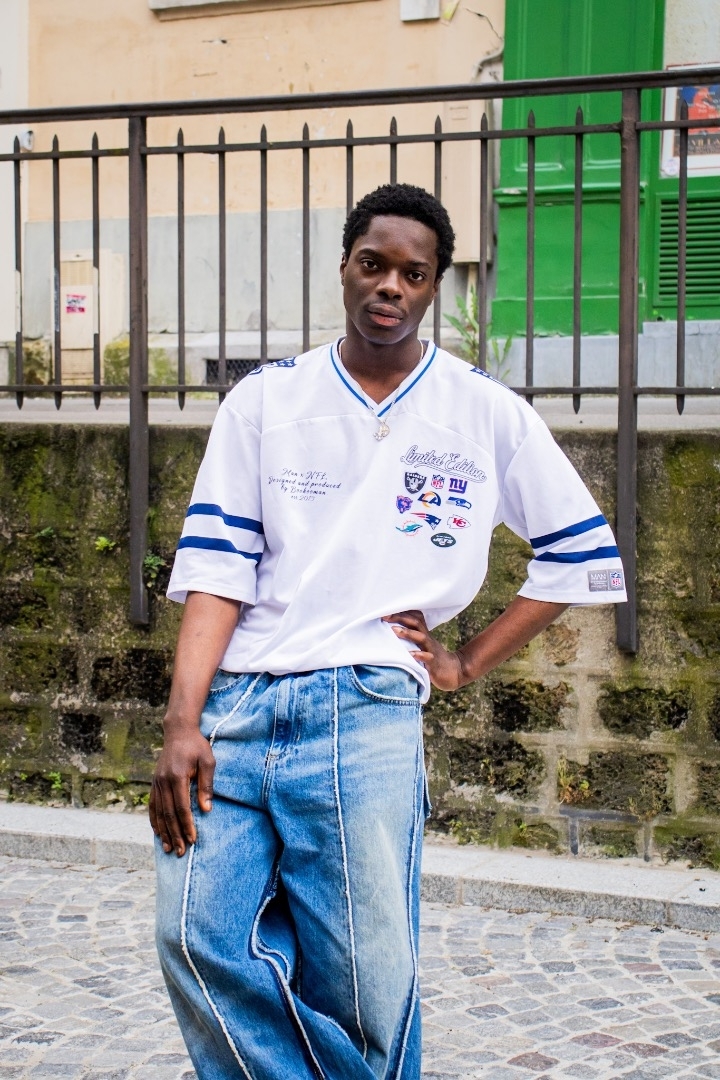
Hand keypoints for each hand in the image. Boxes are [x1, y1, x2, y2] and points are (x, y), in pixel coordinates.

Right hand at [149, 728, 215, 856]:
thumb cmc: (197, 746)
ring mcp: (157, 782)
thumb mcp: (208, 761)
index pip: (182, 807)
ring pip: (159, 812)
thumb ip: (206, 785)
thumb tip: (206, 810)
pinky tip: (158, 833)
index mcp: (177, 776)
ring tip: (169, 848)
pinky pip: (153, 805)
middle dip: (176, 834)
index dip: (187, 825)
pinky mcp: (154, 782)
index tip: (193, 839)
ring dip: (164, 832)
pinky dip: (155, 821)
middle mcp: (163, 781)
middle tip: (181, 852)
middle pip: (168, 814)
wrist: (178, 732)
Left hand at [383, 609, 465, 690]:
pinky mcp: (434, 663)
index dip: (401, 612)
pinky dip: (418, 655)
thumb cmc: (432, 658)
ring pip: (421, 637)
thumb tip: (389, 632)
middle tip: (384, 616)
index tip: (385, 611)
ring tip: (394, 630)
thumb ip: (410, 638)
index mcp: (424, 634)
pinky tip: (409, 655)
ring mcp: (431, 650)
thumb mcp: (422, 645)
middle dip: (400, 618)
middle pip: (416, 623)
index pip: (414, 617)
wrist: (453, 671)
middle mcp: (427, 639)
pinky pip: (427, 657)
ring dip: (407, 633)